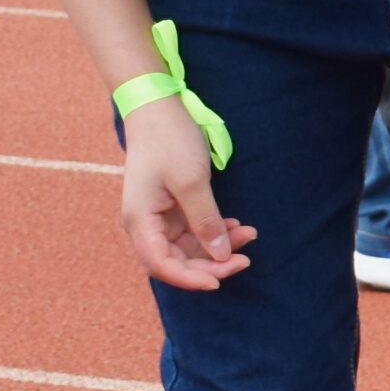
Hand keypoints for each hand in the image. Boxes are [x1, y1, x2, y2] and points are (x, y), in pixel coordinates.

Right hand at [117, 94, 253, 290]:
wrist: (159, 109)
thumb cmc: (169, 141)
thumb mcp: (192, 181)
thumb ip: (205, 220)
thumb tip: (220, 255)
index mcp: (140, 221)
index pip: (162, 265)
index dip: (190, 279)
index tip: (220, 281)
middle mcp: (145, 224)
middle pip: (176, 261)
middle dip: (211, 265)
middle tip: (245, 261)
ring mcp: (158, 217)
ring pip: (189, 248)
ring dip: (218, 247)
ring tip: (249, 235)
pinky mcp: (172, 208)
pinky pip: (194, 231)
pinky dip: (215, 232)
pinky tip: (237, 226)